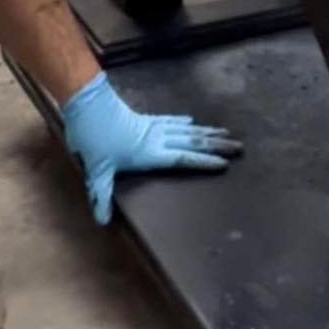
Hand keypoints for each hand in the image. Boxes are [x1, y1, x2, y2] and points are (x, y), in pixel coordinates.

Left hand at [61, 72, 241, 224]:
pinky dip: (184, 122)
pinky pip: (171, 120)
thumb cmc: (95, 140)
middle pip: (194, 142)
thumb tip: (102, 222)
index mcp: (151, 153)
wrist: (90, 107)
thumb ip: (102, 196)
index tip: (224, 163)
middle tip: (238, 146)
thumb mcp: (96, 172)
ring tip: (225, 132)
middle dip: (217, 145)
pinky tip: (192, 121)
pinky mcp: (147, 119)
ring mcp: (154, 127)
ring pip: (187, 130)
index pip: (184, 158)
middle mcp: (158, 138)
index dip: (205, 161)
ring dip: (207, 132)